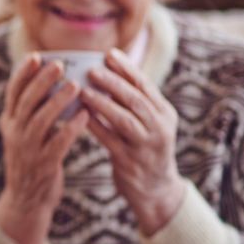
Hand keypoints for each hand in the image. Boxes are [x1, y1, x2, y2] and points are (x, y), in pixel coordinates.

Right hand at [0, 54, 88, 243]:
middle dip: (42, 81)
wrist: (26, 201)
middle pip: (26, 102)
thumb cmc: (30, 160)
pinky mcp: (43, 165)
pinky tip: (85, 116)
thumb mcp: (22, 134)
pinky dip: (71, 128)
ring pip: (41, 120)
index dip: (23, 73)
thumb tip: (46, 81)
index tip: (36, 56)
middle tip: (59, 65)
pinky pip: (58, 143)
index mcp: (9, 123)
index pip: (13, 93)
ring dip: (58, 102)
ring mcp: (28, 150)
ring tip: (75, 86)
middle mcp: (15, 134)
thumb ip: (30, 111)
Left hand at [81, 49, 183, 235]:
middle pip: (136, 99)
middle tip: (92, 70)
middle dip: (113, 82)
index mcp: (165, 113)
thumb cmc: (145, 148)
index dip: (127, 68)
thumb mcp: (149, 123)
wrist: (156, 189)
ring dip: (102, 103)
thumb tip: (107, 72)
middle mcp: (160, 127)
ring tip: (83, 91)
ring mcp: (146, 146)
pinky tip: (79, 116)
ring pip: (124, 119)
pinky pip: (110, 140)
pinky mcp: (131, 162)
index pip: (145, 85)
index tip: (109, 54)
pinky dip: (95, 126)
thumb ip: (134, 101)